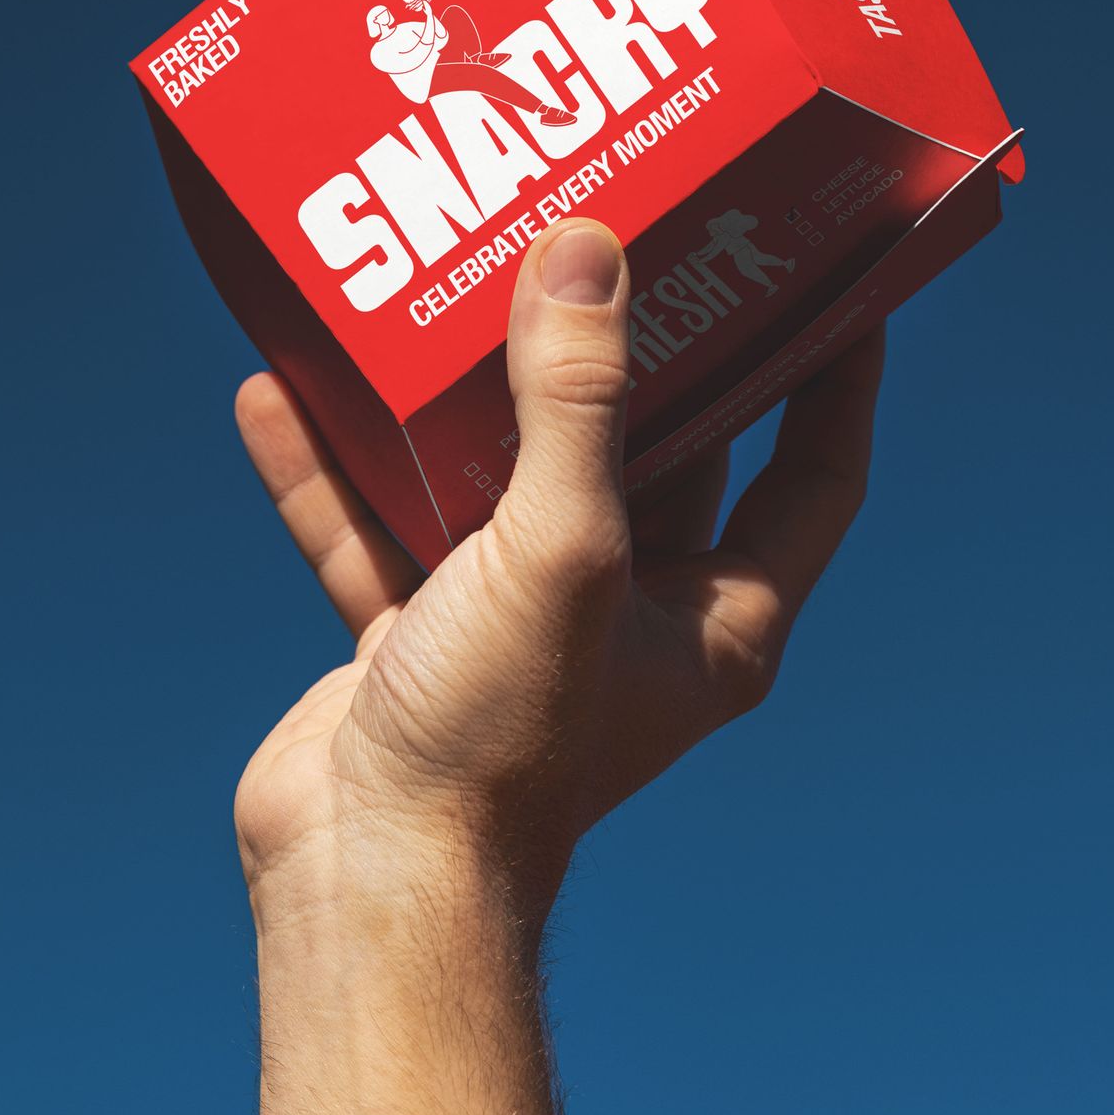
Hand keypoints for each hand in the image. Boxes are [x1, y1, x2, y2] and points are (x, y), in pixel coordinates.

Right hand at [233, 221, 883, 925]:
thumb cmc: (500, 740)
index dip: (835, 374)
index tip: (834, 268)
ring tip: (440, 285)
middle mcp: (628, 616)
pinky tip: (279, 389)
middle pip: (654, 452)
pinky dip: (334, 469)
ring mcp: (518, 627)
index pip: (813, 473)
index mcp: (715, 616)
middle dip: (634, 349)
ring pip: (500, 480)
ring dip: (464, 396)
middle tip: (620, 233)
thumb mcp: (561, 549)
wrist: (368, 881)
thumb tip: (588, 255)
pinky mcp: (416, 640)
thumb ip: (579, 402)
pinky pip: (377, 530)